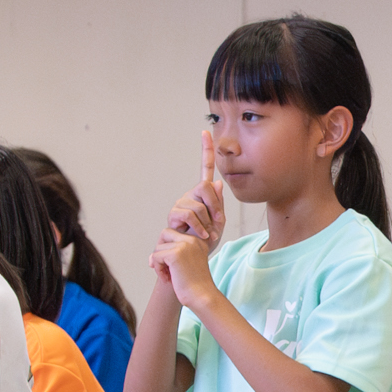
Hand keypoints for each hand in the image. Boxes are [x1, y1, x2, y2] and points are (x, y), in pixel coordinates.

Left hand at [149, 226, 218, 311]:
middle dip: (160, 249)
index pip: (174, 233)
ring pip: (158, 248)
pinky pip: (156, 257)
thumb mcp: (189, 262)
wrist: (202, 297)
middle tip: (162, 266)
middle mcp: (192, 240)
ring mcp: (184, 246)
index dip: (167, 247)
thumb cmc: (195, 285)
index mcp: (198, 241)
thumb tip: (157, 246)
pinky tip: (167, 279)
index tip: (170, 265)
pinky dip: (158, 270)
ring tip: (168, 276)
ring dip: (158, 263)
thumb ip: (178, 251)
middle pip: (165, 234)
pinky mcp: (175, 254)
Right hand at [168, 129, 226, 248]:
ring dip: (208, 222)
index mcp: (202, 195)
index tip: (205, 132)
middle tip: (217, 222)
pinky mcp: (173, 216)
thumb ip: (218, 205)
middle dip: (215, 205)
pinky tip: (202, 237)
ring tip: (207, 235)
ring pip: (199, 205)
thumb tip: (217, 183)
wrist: (191, 259)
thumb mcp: (218, 224)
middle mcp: (189, 196)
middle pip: (204, 187)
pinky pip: (190, 215)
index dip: (206, 151)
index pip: (205, 169)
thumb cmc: (204, 243)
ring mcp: (180, 205)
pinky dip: (200, 228)